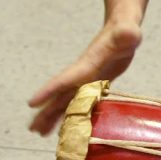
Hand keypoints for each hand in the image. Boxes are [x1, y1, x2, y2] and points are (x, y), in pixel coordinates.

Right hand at [28, 21, 141, 135]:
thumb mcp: (128, 33)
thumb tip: (128, 34)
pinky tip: (67, 125)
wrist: (122, 27)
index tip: (32, 103)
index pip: (65, 79)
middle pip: (60, 95)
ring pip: (67, 100)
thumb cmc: (125, 30)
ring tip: (40, 133)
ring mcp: (88, 79)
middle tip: (33, 129)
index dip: (49, 91)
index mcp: (88, 63)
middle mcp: (83, 73)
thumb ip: (127, 34)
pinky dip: (72, 113)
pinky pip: (80, 101)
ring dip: (54, 116)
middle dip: (46, 111)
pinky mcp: (96, 83)